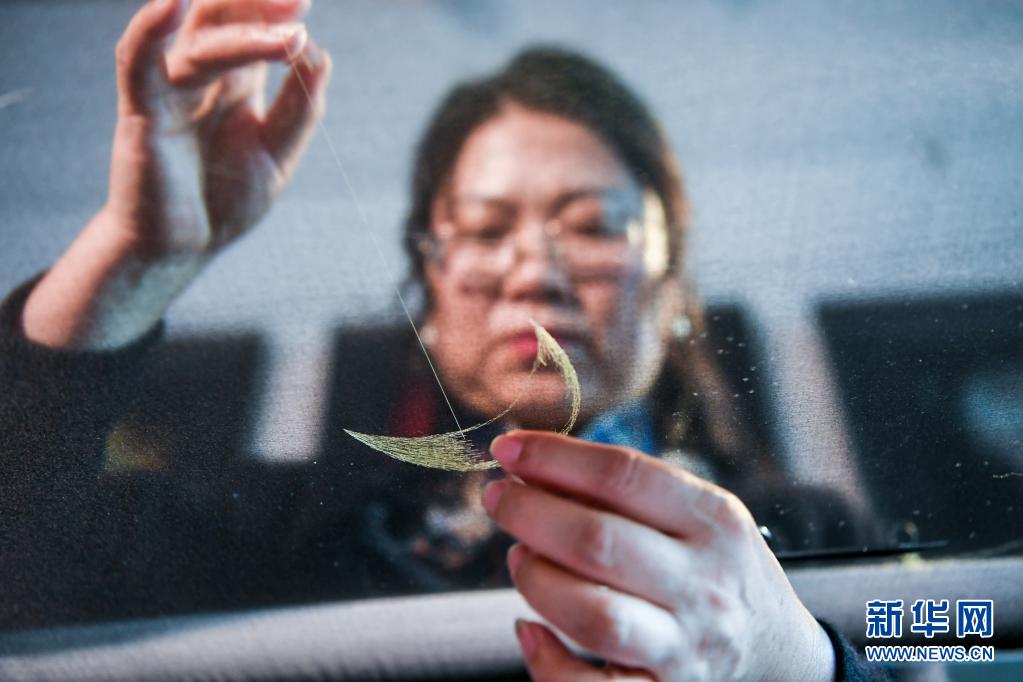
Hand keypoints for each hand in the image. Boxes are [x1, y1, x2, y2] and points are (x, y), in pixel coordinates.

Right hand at [23, 0, 330, 348]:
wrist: (183, 249)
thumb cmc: (224, 201)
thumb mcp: (277, 155)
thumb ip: (299, 110)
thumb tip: (321, 59)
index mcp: (236, 82)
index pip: (254, 28)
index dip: (277, 12)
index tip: (306, 2)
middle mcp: (202, 76)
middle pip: (224, 19)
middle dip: (260, 6)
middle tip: (301, 0)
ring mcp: (171, 89)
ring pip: (202, 43)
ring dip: (244, 34)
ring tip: (289, 33)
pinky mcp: (142, 111)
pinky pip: (137, 61)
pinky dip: (149, 30)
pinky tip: (170, 4)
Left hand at [482, 432, 835, 680]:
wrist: (778, 655)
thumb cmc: (718, 571)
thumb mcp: (698, 517)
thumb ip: (627, 493)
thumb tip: (534, 466)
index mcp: (714, 521)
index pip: (624, 476)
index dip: (555, 457)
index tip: (509, 448)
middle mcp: (705, 583)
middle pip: (599, 541)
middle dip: (531, 512)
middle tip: (500, 498)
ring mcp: (686, 646)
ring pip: (594, 614)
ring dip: (537, 579)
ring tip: (520, 558)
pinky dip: (547, 659)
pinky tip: (529, 628)